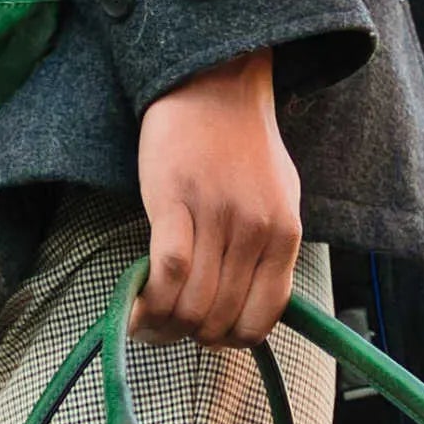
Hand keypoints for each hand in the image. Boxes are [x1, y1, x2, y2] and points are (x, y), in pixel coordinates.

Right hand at [133, 49, 301, 346]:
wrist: (214, 83)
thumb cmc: (244, 144)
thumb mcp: (281, 198)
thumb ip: (272, 250)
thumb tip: (251, 304)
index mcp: (286, 234)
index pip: (262, 316)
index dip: (232, 339)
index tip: (210, 338)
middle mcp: (256, 230)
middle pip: (222, 315)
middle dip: (192, 336)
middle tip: (171, 330)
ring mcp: (217, 215)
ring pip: (193, 301)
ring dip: (166, 326)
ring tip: (149, 324)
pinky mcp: (175, 200)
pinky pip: (168, 270)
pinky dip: (151, 300)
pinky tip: (137, 307)